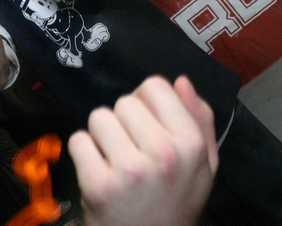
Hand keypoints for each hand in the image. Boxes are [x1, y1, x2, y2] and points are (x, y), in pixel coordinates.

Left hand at [68, 76, 217, 225]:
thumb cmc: (174, 201)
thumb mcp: (203, 163)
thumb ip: (198, 119)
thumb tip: (181, 81)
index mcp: (190, 144)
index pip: (154, 86)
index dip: (145, 101)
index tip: (145, 123)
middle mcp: (163, 154)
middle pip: (123, 102)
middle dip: (122, 121)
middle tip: (130, 149)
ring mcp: (129, 170)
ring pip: (98, 117)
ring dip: (101, 135)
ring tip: (114, 160)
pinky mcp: (98, 184)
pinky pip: (78, 140)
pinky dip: (83, 152)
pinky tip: (98, 170)